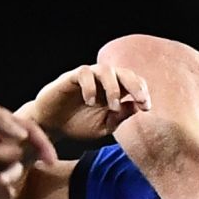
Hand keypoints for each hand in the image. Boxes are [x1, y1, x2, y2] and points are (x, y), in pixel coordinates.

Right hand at [23, 63, 149, 141]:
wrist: (51, 126)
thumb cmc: (78, 124)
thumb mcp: (103, 127)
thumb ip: (119, 117)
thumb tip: (136, 107)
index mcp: (114, 91)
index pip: (134, 83)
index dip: (143, 92)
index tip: (147, 108)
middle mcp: (103, 81)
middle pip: (124, 72)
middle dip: (135, 85)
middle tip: (141, 100)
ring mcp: (88, 77)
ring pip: (105, 70)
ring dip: (113, 88)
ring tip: (112, 106)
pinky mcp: (71, 77)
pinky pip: (84, 73)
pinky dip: (90, 86)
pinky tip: (90, 101)